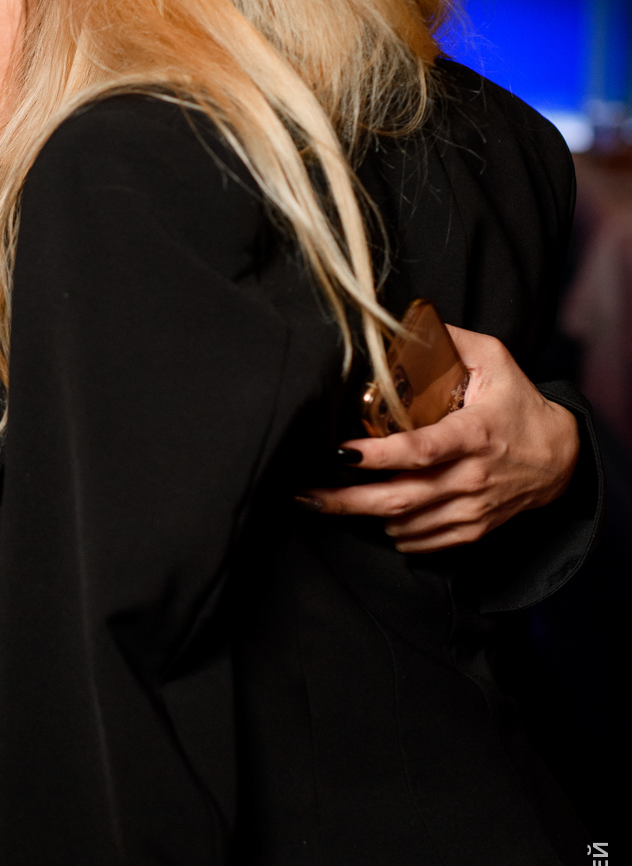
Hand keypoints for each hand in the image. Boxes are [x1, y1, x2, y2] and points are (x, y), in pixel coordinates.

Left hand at [305, 325, 579, 551]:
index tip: (340, 452)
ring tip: (327, 500)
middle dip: (348, 501)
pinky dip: (392, 532)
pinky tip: (371, 514)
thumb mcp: (496, 361)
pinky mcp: (471, 530)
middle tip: (307, 494)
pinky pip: (422, 542)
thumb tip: (409, 323)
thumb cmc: (519, 406)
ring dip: (363, 515)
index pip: (420, 451)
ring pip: (406, 525)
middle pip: (402, 498)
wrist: (560, 459)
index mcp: (474, 435)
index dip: (378, 456)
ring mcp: (471, 510)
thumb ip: (454, 340)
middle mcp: (471, 478)